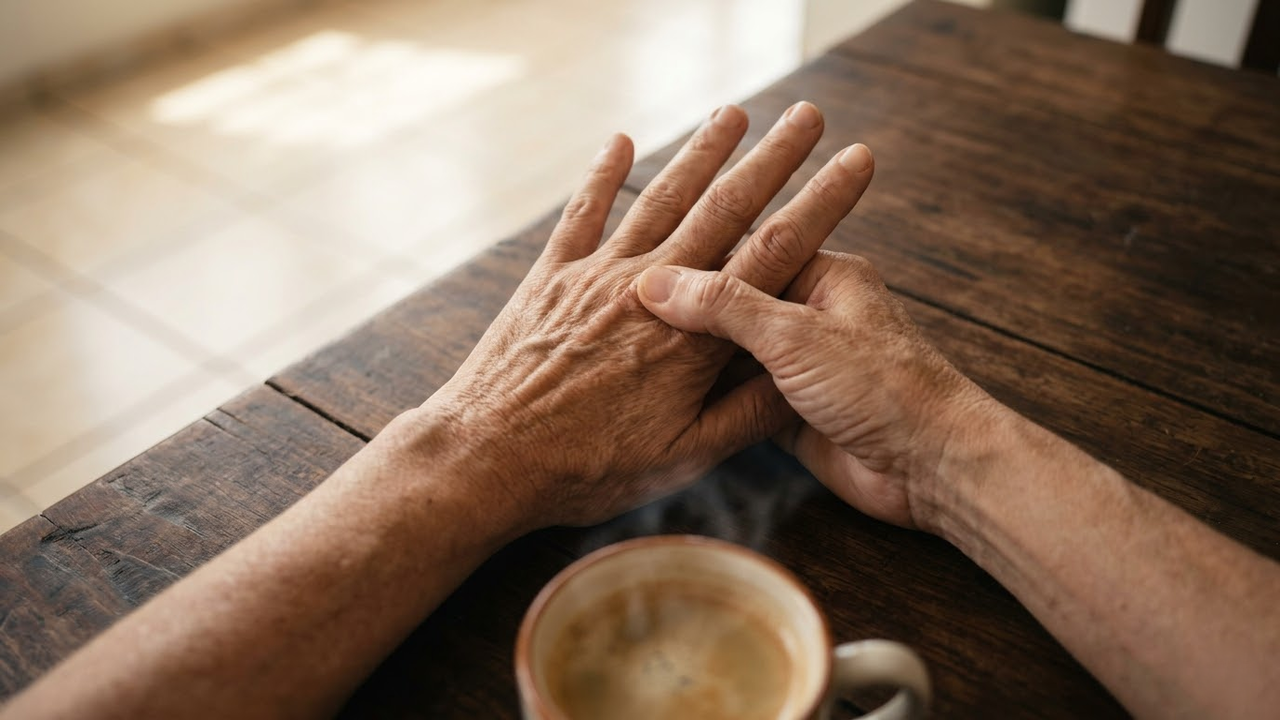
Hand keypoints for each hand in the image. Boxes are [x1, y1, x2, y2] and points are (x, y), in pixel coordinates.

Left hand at [408, 103, 876, 529]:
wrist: (489, 458)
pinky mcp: (552, 278)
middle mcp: (651, 289)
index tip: (855, 163)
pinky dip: (603, 176)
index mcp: (695, 336)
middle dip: (774, 157)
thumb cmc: (588, 469)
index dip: (821, 203)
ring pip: (661, 198)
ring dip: (702, 152)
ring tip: (735, 114)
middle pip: (725, 208)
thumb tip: (800, 375)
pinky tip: (621, 142)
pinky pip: (582, 214)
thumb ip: (745, 413)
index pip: (775, 253)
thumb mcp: (683, 458)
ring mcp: (598, 276)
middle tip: (808, 116)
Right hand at [636, 250, 994, 529]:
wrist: (931, 467)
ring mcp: (797, 366)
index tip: (636, 267)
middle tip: (621, 314)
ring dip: (691, 358)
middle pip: (730, 306)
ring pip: (729, 354)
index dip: (692, 262)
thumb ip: (725, 306)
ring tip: (630, 353)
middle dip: (684, 313)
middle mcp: (807, 315)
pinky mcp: (789, 411)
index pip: (742, 251)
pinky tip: (661, 396)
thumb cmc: (884, 386)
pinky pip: (736, 397)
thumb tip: (655, 282)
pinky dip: (705, 397)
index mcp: (821, 275)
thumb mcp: (795, 335)